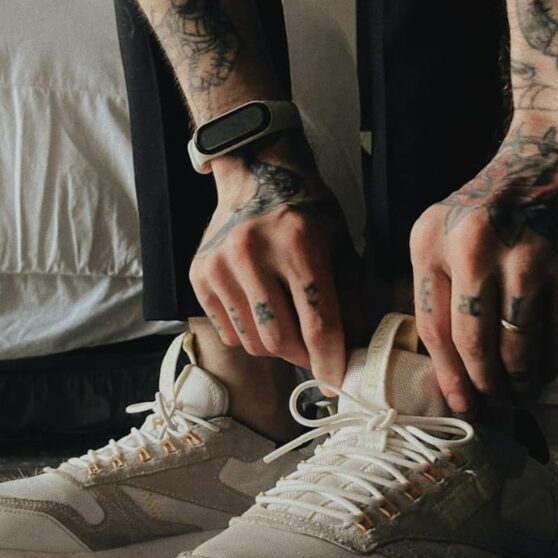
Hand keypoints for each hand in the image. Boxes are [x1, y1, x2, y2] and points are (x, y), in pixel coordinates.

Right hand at [189, 134, 360, 387]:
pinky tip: (260, 310)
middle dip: (302, 357)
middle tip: (314, 354)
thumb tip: (357, 350)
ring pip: (252, 341)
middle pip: (280, 339)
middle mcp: (253, 253)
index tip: (338, 383)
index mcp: (297, 244)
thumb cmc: (306, 212)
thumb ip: (350, 298)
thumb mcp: (339, 245)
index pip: (317, 323)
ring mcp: (220, 265)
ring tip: (287, 327)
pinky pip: (228, 331)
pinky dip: (249, 333)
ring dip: (275, 347)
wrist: (256, 174)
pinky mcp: (199, 275)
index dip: (330, 361)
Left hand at [409, 118, 557, 411]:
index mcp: (432, 239)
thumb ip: (447, 282)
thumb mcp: (455, 226)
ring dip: (517, 383)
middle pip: (471, 345)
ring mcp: (525, 261)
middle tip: (490, 407)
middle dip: (482, 387)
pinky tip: (543, 372)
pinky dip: (548, 364)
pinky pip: (553, 337)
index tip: (457, 400)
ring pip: (515, 349)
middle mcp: (473, 250)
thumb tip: (450, 358)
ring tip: (519, 395)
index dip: (446, 374)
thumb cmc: (510, 192)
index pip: (431, 327)